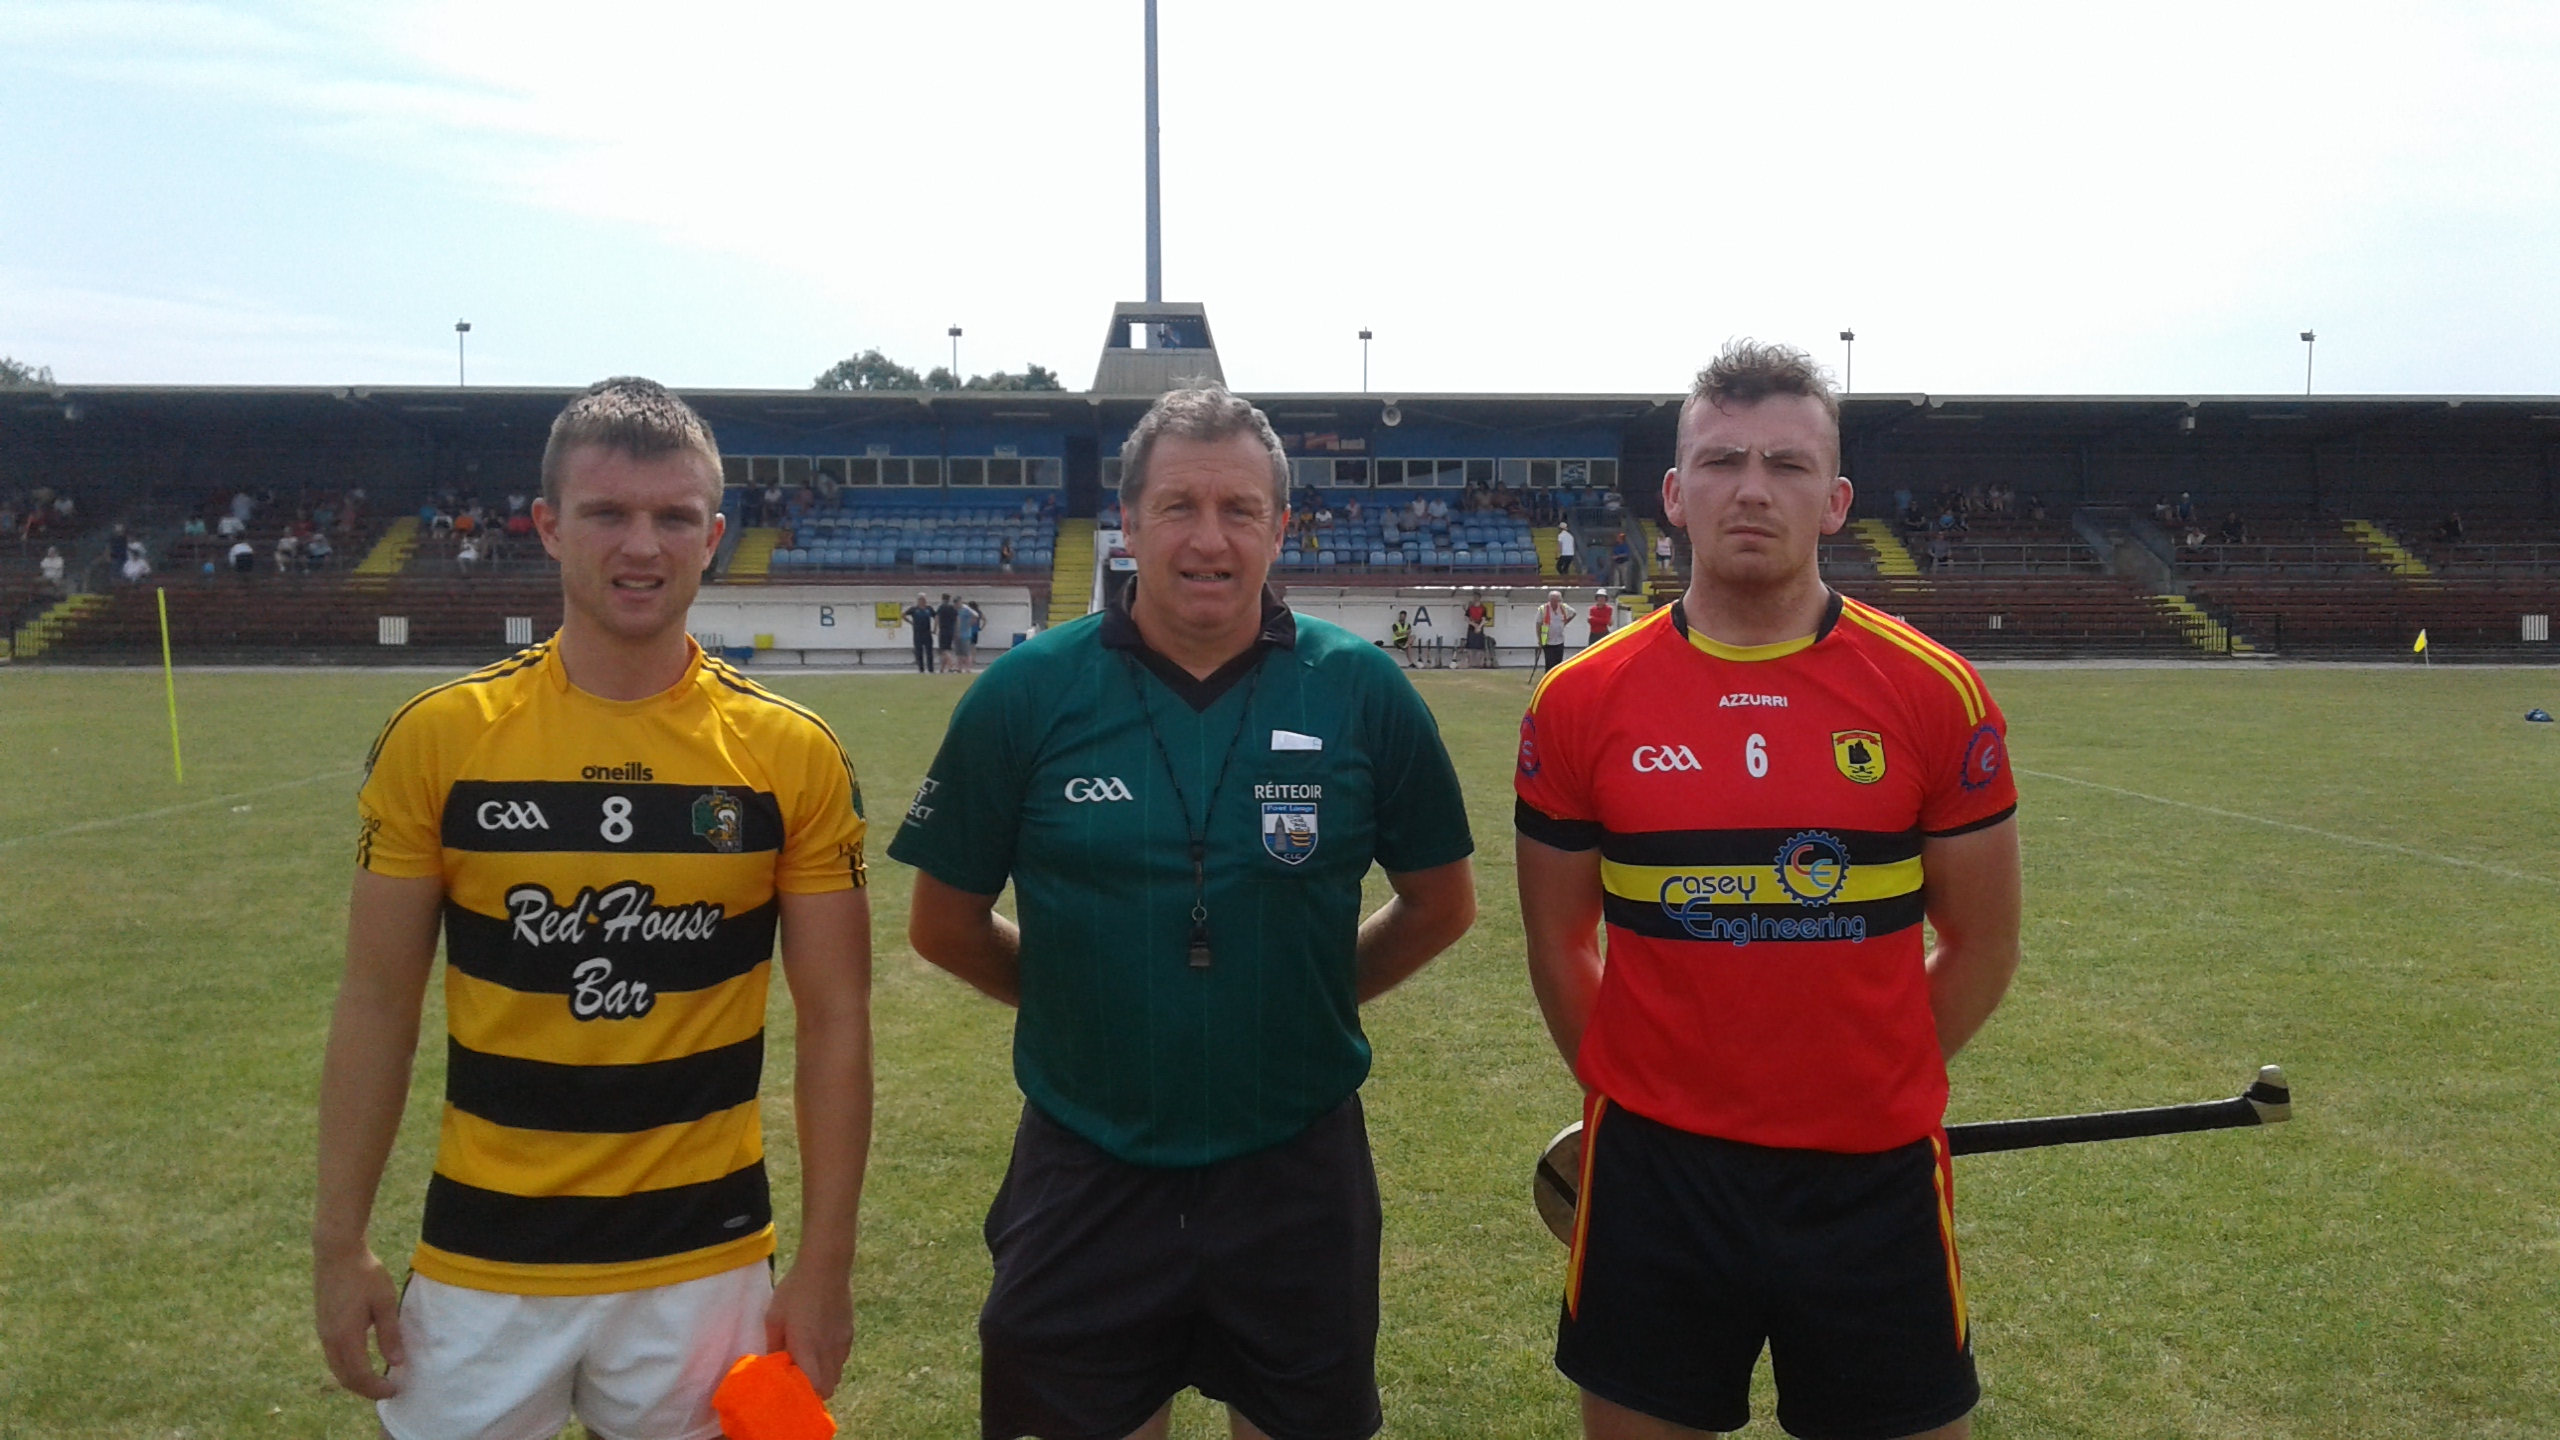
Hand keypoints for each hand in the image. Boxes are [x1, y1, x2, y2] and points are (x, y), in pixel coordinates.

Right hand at [313, 1244, 404, 1399]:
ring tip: (376, 1379)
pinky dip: (347, 1366)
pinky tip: (362, 1360)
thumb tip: (395, 1362)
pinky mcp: (322, 1324)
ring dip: (355, 1379)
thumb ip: (390, 1334)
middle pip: (344, 1377)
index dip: (376, 1388)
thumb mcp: (384, 1302)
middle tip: (387, 1389)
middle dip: (365, 1389)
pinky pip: (333, 1356)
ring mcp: (323, 1332)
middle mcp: (330, 1339)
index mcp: (346, 1336)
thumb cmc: (364, 1274)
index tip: (394, 1389)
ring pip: (336, 1368)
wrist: (336, 1252)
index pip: (359, 1375)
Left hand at [765, 1260, 853, 1396]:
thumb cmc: (795, 1291)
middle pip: (828, 1388)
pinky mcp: (849, 1334)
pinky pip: (842, 1359)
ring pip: (837, 1375)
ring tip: (809, 1366)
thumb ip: (773, 1345)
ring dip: (824, 1377)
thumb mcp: (774, 1317)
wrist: (827, 1267)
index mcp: (807, 1350)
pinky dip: (832, 1363)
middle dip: (814, 1392)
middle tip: (798, 1383)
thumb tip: (770, 1363)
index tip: (791, 1394)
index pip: (814, 1389)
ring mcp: (842, 1344)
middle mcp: (828, 1352)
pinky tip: (821, 1349)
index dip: (804, 1398)